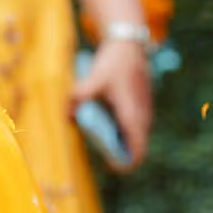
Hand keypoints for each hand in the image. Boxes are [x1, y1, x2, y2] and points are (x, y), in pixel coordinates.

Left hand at [70, 39, 151, 172]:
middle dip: (119, 154)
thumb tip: (67, 115)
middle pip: (136, 146)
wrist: (128, 44)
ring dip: (122, 143)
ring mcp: (145, 111)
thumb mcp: (94, 78)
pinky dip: (124, 132)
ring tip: (103, 142)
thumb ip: (80, 96)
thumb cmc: (112, 62)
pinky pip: (134, 127)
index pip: (137, 150)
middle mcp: (142, 116)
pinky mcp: (142, 106)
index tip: (110, 168)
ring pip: (136, 137)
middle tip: (101, 155)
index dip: (126, 163)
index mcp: (133, 114)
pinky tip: (108, 127)